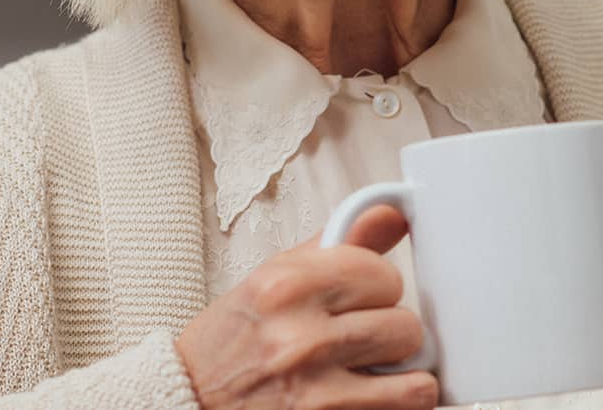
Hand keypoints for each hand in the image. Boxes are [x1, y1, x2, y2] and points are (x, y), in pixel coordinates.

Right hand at [174, 205, 437, 409]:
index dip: (379, 288)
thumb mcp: (273, 278)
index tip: (362, 297)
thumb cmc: (231, 342)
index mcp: (285, 287)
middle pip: (405, 325)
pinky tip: (369, 396)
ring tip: (373, 372)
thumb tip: (392, 213)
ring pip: (415, 377)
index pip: (383, 274)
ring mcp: (314, 392)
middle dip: (390, 333)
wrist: (187, 400)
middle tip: (361, 340)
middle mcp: (298, 338)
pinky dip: (395, 405)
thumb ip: (339, 245)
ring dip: (399, 377)